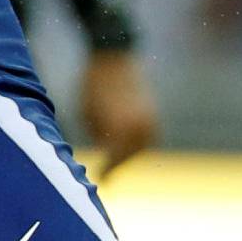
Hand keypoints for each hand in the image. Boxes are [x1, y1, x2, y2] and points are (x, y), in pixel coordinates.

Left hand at [82, 50, 159, 176]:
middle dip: (118, 165)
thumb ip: (99, 138)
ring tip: (114, 163)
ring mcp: (149, 120)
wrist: (111, 58)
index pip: (114, 160)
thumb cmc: (92, 88)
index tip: (102, 182)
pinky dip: (137, 144)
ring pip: (140, 148)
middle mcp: (139, 126)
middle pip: (129, 156)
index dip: (107, 172)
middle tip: (107, 177)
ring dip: (128, 156)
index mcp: (121, 128)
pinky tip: (126, 147)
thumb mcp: (87, 116)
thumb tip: (105, 155)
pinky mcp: (153, 114)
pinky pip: (147, 137)